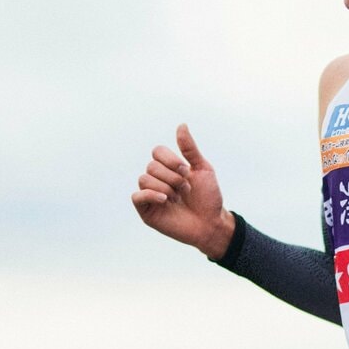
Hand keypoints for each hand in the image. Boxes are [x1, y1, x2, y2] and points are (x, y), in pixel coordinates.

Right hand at [131, 123, 233, 257]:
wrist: (211, 222)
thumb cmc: (209, 197)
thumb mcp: (202, 169)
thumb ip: (190, 148)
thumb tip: (182, 125)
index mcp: (168, 168)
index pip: (157, 151)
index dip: (170, 159)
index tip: (186, 170)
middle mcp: (157, 180)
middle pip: (151, 165)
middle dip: (172, 177)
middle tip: (185, 189)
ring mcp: (150, 195)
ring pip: (144, 179)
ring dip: (166, 187)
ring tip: (178, 198)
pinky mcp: (146, 211)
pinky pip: (137, 196)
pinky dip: (151, 195)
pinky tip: (166, 200)